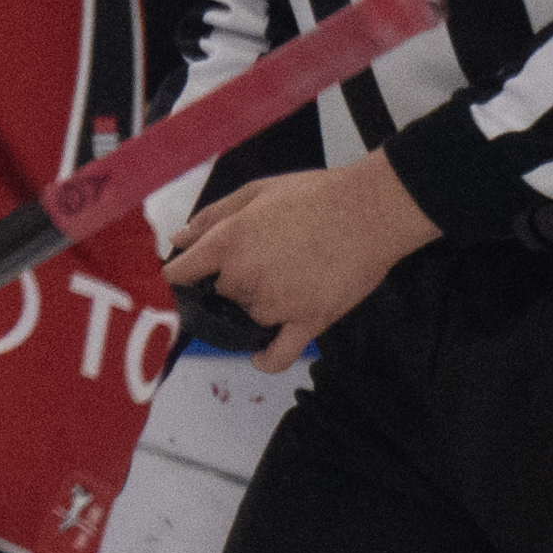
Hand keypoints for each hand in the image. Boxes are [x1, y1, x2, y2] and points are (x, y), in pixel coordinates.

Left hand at [159, 154, 432, 371]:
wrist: (374, 209)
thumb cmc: (316, 195)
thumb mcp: (257, 192)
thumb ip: (212, 217)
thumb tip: (177, 241)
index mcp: (226, 245)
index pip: (180, 274)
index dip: (183, 274)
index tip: (194, 274)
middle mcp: (243, 279)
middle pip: (218, 297)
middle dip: (231, 284)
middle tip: (265, 264)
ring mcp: (275, 304)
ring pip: (247, 320)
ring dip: (257, 309)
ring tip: (286, 283)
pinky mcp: (308, 322)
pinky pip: (277, 356)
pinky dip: (266, 360)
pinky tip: (260, 354)